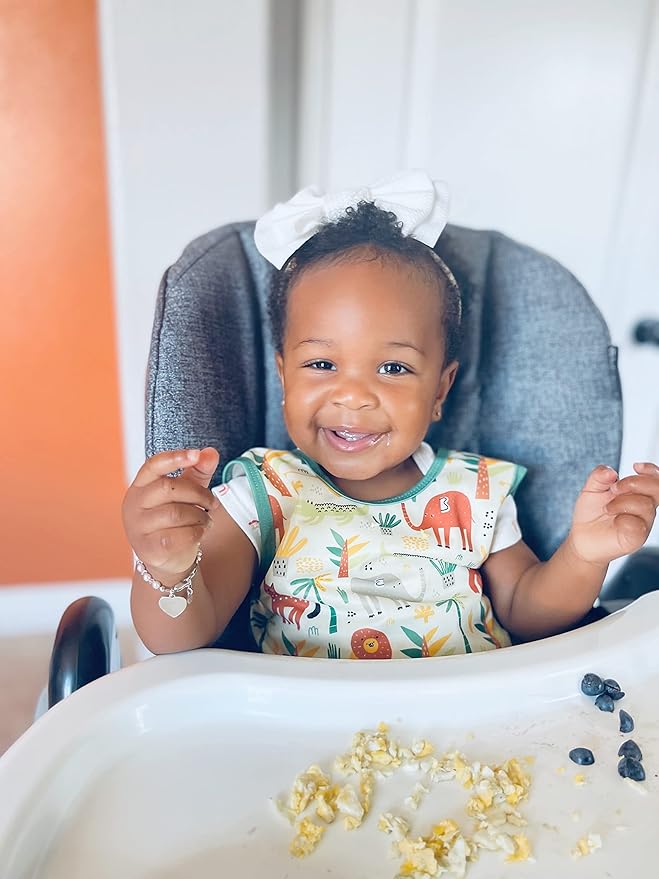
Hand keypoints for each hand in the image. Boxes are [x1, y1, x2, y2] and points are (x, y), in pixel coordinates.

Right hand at [122, 447, 220, 576]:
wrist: (168, 558)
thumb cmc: (176, 520)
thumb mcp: (187, 492)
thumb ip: (198, 471)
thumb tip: (210, 453)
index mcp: (140, 485)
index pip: (153, 465)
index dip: (175, 458)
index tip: (195, 454)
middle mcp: (133, 504)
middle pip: (169, 488)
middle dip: (199, 494)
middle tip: (213, 503)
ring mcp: (138, 528)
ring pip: (176, 514)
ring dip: (201, 516)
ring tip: (206, 520)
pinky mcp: (149, 549)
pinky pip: (179, 536)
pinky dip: (197, 532)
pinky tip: (199, 533)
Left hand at [569, 462, 658, 564]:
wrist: (581, 538)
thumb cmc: (591, 514)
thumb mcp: (591, 490)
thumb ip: (599, 477)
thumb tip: (611, 472)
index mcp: (637, 494)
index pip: (656, 480)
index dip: (651, 471)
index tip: (635, 466)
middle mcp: (644, 508)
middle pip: (656, 489)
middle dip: (634, 482)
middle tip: (614, 489)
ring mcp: (643, 523)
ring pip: (645, 505)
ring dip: (622, 502)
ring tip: (607, 508)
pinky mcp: (636, 538)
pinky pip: (638, 525)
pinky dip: (624, 519)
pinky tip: (614, 521)